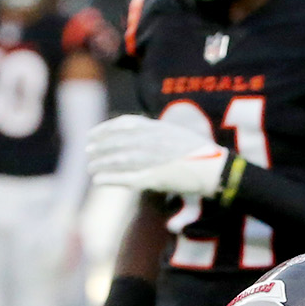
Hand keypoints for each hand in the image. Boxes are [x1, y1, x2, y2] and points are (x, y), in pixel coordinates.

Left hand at [86, 112, 233, 198]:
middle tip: (87, 151)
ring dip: (101, 163)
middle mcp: (154, 141)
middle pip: (118, 141)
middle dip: (99, 146)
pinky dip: (110, 179)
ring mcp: (154, 159)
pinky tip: (98, 181)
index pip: (125, 123)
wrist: (217, 168)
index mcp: (158, 128)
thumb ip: (157, 133)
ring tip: (90, 168)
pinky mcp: (155, 178)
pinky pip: (127, 178)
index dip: (105, 129)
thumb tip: (141, 133)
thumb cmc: (200, 153)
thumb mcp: (176, 134)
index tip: (92, 134)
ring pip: (119, 160)